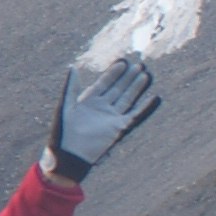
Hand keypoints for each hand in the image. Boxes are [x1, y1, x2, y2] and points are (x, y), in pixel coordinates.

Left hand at [47, 55, 159, 184]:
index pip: (104, 83)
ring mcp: (111, 117)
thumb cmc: (63, 131)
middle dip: (128, 77)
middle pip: (118, 88)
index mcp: (88, 101)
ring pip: (126, 98)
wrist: (69, 154)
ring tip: (145, 74)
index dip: (113, 73)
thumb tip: (72, 67)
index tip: (122, 62)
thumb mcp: (66, 105)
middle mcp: (102, 107)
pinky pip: (134, 115)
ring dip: (136, 87)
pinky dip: (144, 107)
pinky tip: (153, 97)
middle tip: (139, 65)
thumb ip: (71, 86)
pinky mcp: (118, 127)